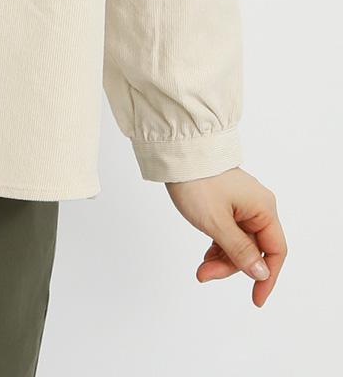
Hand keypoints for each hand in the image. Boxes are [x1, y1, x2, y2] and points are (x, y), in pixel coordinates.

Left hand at [165, 166, 285, 305]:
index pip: (275, 251)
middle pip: (253, 249)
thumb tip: (262, 273)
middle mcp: (257, 206)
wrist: (176, 153)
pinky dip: (218, 246)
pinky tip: (206, 257)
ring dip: (221, 259)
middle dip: (231, 266)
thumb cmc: (197, 182)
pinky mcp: (226, 203)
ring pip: (239, 243)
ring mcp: (241, 204)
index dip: (268, 277)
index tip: (256, 299)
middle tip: (205, 275)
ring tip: (200, 269)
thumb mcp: (217, 222)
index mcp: (263, 208)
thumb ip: (240, 250)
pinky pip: (229, 233)